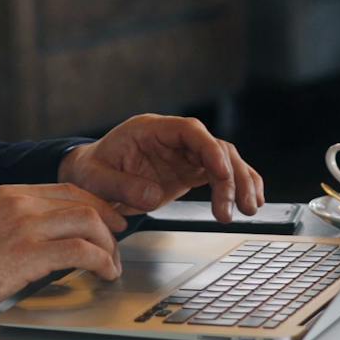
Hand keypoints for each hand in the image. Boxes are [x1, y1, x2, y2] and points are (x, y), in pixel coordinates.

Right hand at [0, 184, 126, 321]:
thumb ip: (15, 224)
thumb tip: (48, 241)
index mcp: (9, 194)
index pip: (68, 189)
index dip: (97, 205)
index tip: (110, 223)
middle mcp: (19, 202)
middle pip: (84, 202)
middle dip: (110, 224)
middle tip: (117, 246)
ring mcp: (23, 225)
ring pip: (88, 222)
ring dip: (109, 246)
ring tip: (111, 265)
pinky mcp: (26, 253)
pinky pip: (80, 250)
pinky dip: (101, 261)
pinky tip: (102, 274)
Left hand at [59, 114, 264, 222]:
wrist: (89, 178)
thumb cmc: (90, 172)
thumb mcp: (95, 179)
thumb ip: (122, 186)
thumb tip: (154, 195)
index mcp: (150, 130)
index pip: (190, 130)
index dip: (210, 149)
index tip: (222, 173)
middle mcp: (172, 139)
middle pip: (214, 147)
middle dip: (231, 175)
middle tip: (237, 206)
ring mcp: (183, 155)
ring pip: (224, 161)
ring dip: (240, 183)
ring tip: (249, 210)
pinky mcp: (188, 172)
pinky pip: (220, 175)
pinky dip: (237, 187)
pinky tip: (250, 202)